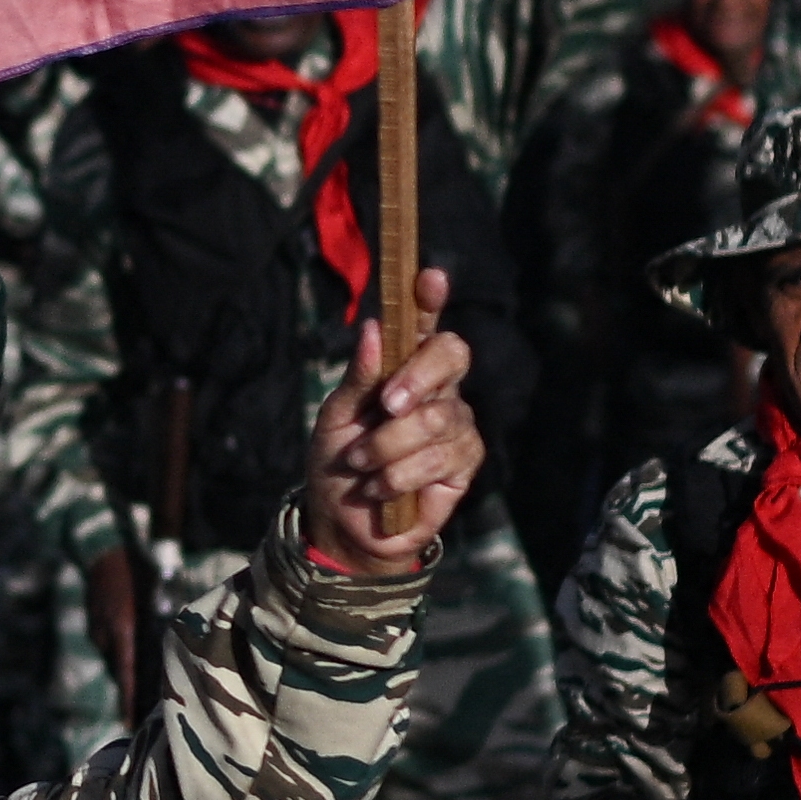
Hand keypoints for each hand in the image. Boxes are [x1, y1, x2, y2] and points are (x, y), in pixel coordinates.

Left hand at [295, 280, 483, 579]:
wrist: (345, 522)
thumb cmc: (339, 461)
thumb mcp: (336, 416)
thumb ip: (358, 377)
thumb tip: (372, 327)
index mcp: (403, 366)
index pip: (423, 323)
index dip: (429, 298)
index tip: (428, 277)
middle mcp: (438, 387)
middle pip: (451, 354)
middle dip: (416, 376)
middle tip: (386, 405)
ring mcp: (456, 422)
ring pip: (435, 417)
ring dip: (387, 446)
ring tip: (362, 464)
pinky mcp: (464, 461)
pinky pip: (438, 458)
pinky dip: (398, 475)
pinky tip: (381, 487)